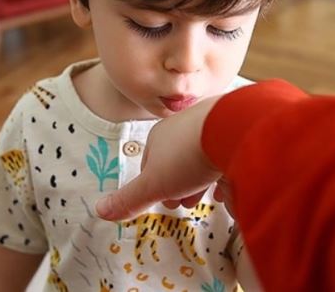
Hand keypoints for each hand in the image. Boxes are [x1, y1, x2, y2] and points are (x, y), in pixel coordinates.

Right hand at [96, 96, 223, 220]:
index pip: (150, 162)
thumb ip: (130, 199)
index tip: (164, 201)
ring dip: (204, 177)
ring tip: (211, 196)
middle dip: (181, 183)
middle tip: (187, 202)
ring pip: (202, 154)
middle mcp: (183, 125)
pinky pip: (227, 149)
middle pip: (178, 159)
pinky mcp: (234, 126)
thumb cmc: (188, 155)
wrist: (233, 129)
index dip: (154, 185)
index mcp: (158, 136)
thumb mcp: (153, 185)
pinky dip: (226, 167)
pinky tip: (231, 183)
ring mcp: (209, 123)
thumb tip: (100, 210)